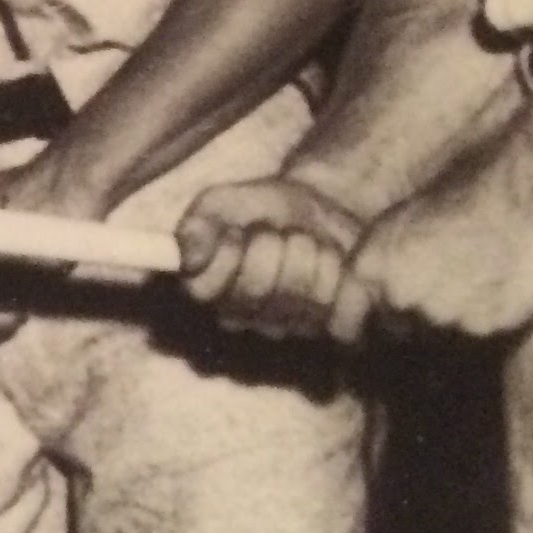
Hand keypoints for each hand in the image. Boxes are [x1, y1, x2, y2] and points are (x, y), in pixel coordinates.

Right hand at [175, 175, 365, 340]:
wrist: (322, 207)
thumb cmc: (263, 207)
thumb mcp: (221, 202)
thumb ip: (199, 225)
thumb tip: (189, 259)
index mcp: (207, 289)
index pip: (205, 290)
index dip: (226, 256)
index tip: (237, 231)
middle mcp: (242, 317)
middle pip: (257, 290)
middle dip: (275, 246)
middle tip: (284, 231)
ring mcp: (286, 327)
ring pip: (301, 297)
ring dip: (315, 256)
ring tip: (311, 243)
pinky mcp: (330, 330)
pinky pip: (339, 315)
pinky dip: (343, 280)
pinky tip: (337, 264)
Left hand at [331, 157, 532, 344]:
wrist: (513, 197)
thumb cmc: (453, 200)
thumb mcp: (393, 226)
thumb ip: (375, 270)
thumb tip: (366, 307)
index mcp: (367, 270)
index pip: (344, 328)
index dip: (355, 334)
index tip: (364, 339)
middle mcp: (397, 298)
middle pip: (396, 332)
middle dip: (410, 320)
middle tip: (440, 286)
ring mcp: (440, 316)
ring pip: (437, 336)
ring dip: (449, 319)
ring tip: (471, 279)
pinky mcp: (480, 327)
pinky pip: (475, 334)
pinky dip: (483, 319)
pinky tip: (494, 287)